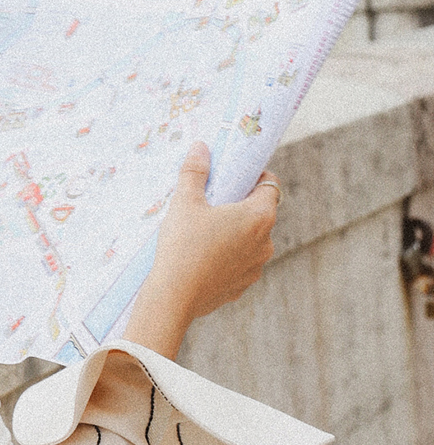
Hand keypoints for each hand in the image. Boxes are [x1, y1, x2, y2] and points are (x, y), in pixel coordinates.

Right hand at [123, 140, 279, 360]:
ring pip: (250, 240)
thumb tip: (201, 147)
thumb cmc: (182, 245)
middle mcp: (266, 242)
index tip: (236, 176)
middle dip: (240, 205)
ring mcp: (256, 267)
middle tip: (212, 201)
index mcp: (259, 216)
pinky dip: (227, 257)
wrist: (173, 296)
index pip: (270, 185)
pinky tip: (202, 256)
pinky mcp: (242, 286)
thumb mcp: (185, 202)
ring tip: (204, 231)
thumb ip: (195, 171)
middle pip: (260, 213)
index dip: (255, 177)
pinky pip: (239, 263)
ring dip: (235, 232)